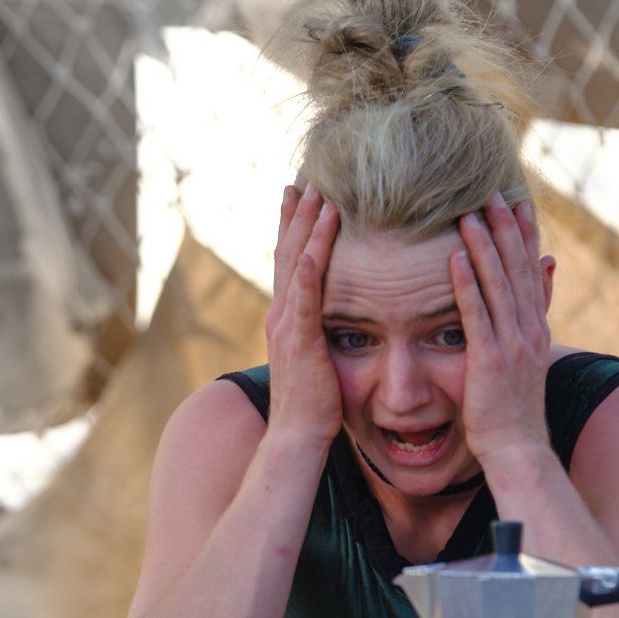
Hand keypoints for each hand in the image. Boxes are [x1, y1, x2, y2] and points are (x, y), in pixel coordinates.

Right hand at [265, 185, 342, 446]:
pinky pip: (305, 299)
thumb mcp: (318, 359)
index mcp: (287, 318)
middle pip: (287, 253)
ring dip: (306, 229)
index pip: (290, 263)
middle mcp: (281, 315)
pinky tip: (313, 245)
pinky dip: (308, 269)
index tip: (302, 198)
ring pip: (295, 267)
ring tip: (318, 196)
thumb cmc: (314, 405)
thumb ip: (322, 334)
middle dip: (296, 216)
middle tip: (306, 181)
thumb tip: (337, 318)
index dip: (294, 229)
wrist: (297, 436)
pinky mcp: (300, 342)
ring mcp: (288, 327)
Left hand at [449, 192, 556, 467]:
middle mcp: (528, 330)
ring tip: (471, 213)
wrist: (518, 450)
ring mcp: (510, 345)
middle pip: (517, 268)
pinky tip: (456, 257)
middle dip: (505, 228)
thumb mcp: (526, 359)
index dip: (523, 235)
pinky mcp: (488, 360)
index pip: (530, 271)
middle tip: (491, 191)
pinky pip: (476, 315)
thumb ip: (531, 317)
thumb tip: (546, 271)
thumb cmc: (512, 410)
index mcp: (535, 328)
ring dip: (485, 246)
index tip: (515, 202)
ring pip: (498, 284)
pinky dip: (467, 284)